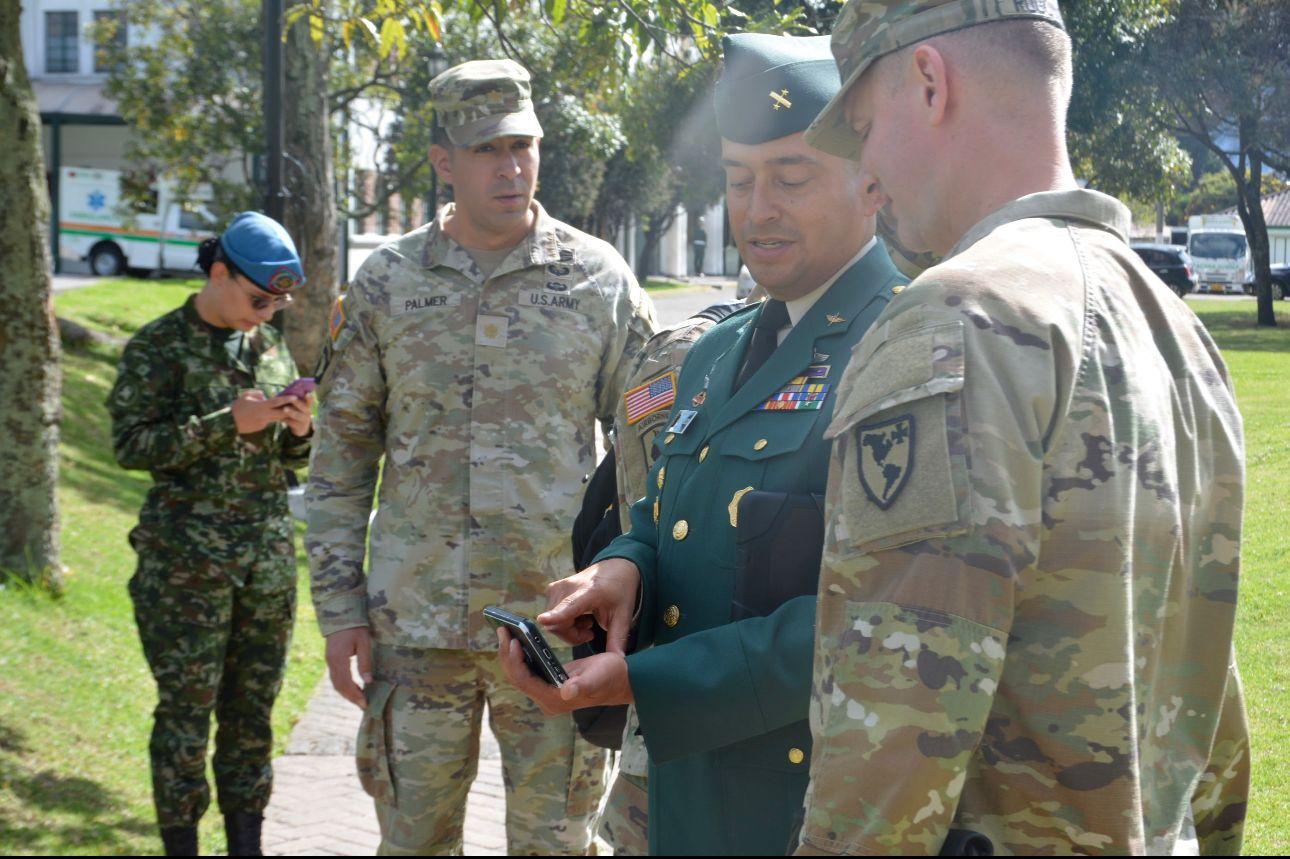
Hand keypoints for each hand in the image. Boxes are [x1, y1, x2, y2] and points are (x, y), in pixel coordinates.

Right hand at [230, 390, 293, 434]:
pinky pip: (268, 421)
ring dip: (280, 414)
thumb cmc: (237, 407)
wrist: (230, 423)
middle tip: (297, 405)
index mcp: (261, 406)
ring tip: (286, 408)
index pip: (277, 402)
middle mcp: (265, 415)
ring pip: (275, 417)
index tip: (295, 396)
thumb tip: (264, 395)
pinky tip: (266, 415)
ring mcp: (264, 422)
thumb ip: (257, 394)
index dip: (287, 399)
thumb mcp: (245, 396)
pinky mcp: (261, 427)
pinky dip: (269, 417)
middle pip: (281, 412)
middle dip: (290, 409)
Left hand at [279, 391, 313, 436]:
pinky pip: (291, 422)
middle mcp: (307, 412)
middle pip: (303, 407)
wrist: (301, 427)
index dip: (309, 397)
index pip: (310, 400)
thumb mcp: (300, 406)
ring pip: (297, 415)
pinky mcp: (298, 426)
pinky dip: (284, 419)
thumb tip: (288, 389)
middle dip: (297, 403)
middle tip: (292, 398)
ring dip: (291, 412)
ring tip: (285, 409)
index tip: (307, 393)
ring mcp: (304, 420)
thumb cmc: (298, 412)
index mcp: (307, 406)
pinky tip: (279, 418)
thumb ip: (295, 399)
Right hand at [325, 626, 372, 708]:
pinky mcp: (330, 659)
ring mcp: (329, 661)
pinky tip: (353, 688)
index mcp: (339, 659)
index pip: (346, 683)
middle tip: (363, 705)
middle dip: (351, 697)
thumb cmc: (355, 627)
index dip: (355, 695)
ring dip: (346, 693)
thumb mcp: (364, 643)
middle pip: (339, 686)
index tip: (365, 703)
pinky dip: (343, 686)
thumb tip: (368, 681)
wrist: (340, 613)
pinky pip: (335, 677)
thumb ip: (365, 662)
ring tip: (359, 700)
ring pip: (336, 683)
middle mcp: (331, 662)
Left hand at [497, 627, 632, 714]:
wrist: (620, 679)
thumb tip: (567, 692)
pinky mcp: (548, 683)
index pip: (525, 681)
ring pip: (519, 674)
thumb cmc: (611, 676)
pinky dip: (520, 655)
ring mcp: (546, 693)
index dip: (515, 661)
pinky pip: (526, 670)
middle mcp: (547, 699)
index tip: (513, 641)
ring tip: (506, 631)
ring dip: (510, 653)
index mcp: (555, 700)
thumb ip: (583, 685)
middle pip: (517, 678)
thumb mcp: (598, 677)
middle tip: (503, 630)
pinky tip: (517, 638)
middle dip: (507, 655)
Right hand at [539, 557, 639, 653]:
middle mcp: (570, 586)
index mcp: (590, 592)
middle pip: (559, 624)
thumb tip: (618, 659)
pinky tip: (579, 615)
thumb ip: (617, 638)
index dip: (556, 615)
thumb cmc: (619, 592)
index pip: (570, 606)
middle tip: (590, 632)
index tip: (542, 620)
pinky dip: (564, 621)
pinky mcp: (552, 589)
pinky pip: (552, 616)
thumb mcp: (623, 616)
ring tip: (587, 621)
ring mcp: (558, 586)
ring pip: (553, 622)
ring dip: (569, 629)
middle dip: (572, 635)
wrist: (614, 569)